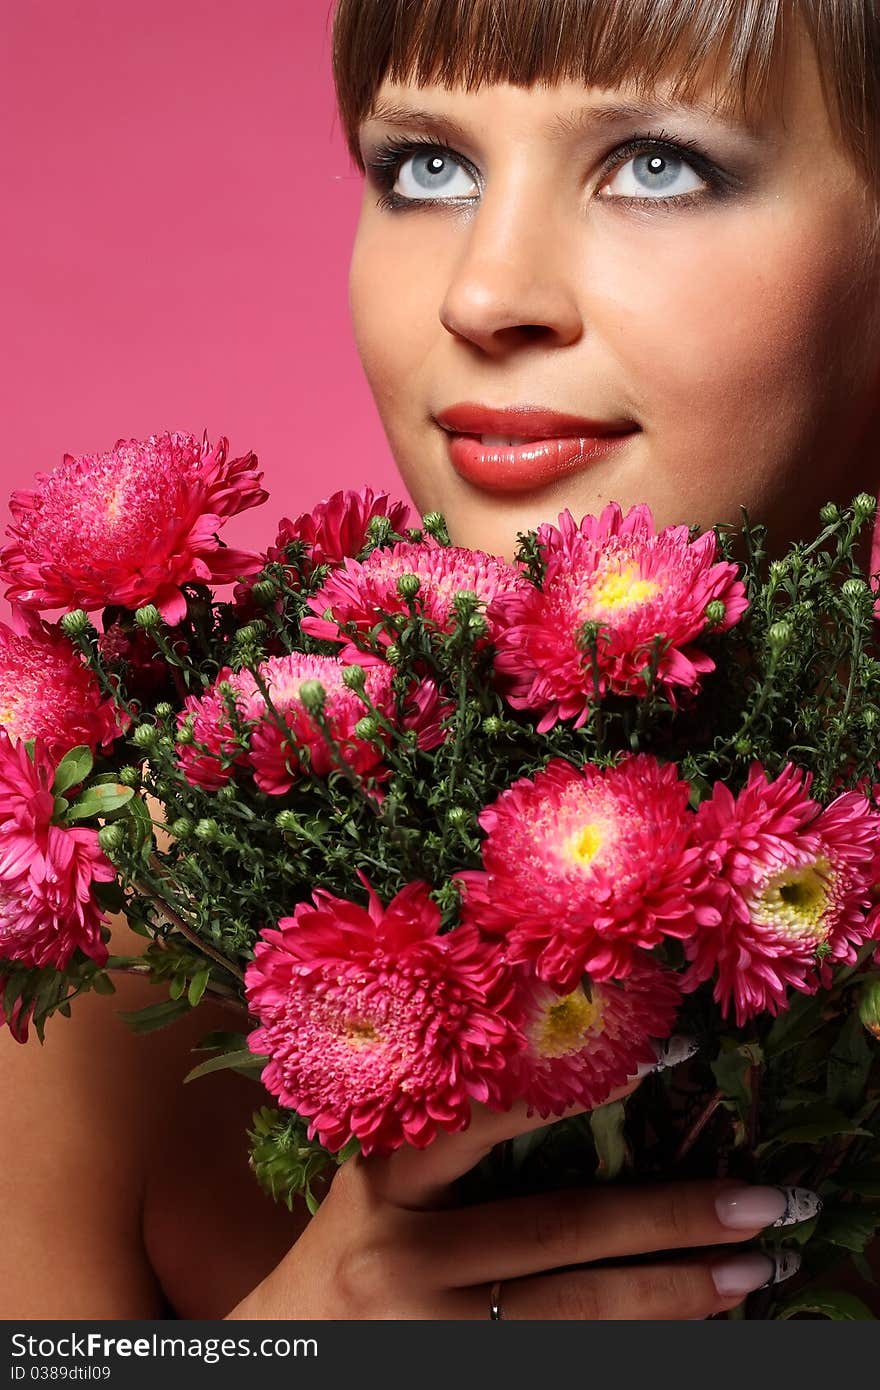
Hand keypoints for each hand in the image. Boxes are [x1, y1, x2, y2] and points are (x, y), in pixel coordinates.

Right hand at [226, 1079, 811, 1319]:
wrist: (279, 1353)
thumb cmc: (339, 1250)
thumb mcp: (376, 1180)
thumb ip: (447, 1138)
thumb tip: (572, 1081)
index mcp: (386, 1180)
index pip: (490, 1119)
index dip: (580, 1085)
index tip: (669, 1055)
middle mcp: (406, 1260)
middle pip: (561, 1234)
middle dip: (671, 1217)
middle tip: (762, 1201)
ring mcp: (434, 1333)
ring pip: (578, 1315)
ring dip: (676, 1293)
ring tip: (753, 1269)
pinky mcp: (459, 1373)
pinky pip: (563, 1359)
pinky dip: (633, 1340)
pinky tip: (691, 1323)